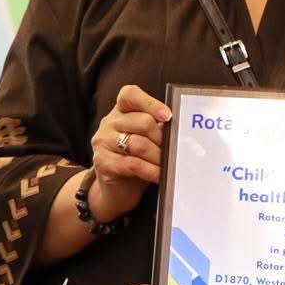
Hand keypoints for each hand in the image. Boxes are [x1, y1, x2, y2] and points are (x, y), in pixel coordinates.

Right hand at [88, 85, 172, 221]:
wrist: (116, 190)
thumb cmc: (136, 160)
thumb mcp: (147, 140)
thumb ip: (158, 129)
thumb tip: (181, 131)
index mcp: (120, 112)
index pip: (130, 95)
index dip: (150, 103)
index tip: (168, 117)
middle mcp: (108, 123)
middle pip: (141, 121)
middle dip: (161, 138)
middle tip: (172, 150)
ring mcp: (103, 142)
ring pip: (138, 144)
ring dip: (158, 156)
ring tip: (168, 165)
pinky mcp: (102, 163)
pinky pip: (132, 164)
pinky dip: (150, 170)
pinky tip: (159, 175)